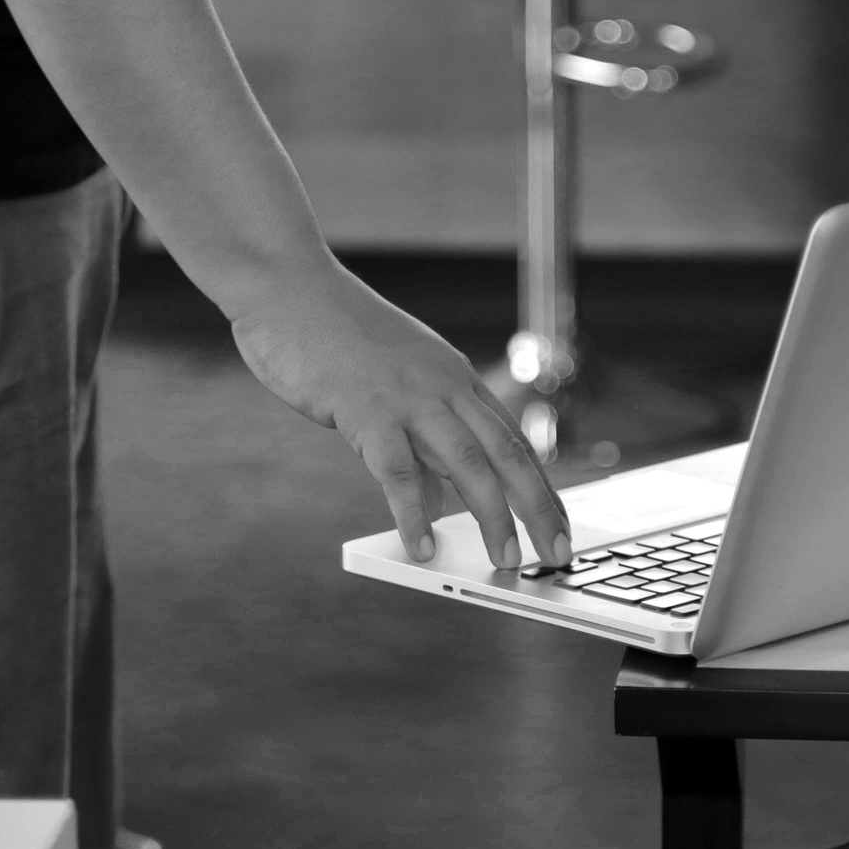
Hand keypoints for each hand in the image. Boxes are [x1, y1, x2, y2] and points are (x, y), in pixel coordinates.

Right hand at [229, 266, 571, 569]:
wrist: (289, 287)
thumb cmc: (332, 338)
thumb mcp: (395, 384)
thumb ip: (420, 437)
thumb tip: (441, 499)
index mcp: (455, 379)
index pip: (514, 441)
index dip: (541, 489)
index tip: (559, 528)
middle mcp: (444, 387)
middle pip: (508, 455)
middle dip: (538, 510)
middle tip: (556, 555)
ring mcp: (409, 397)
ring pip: (468, 464)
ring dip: (493, 518)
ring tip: (505, 561)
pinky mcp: (366, 409)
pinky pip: (398, 471)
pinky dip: (414, 513)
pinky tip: (422, 547)